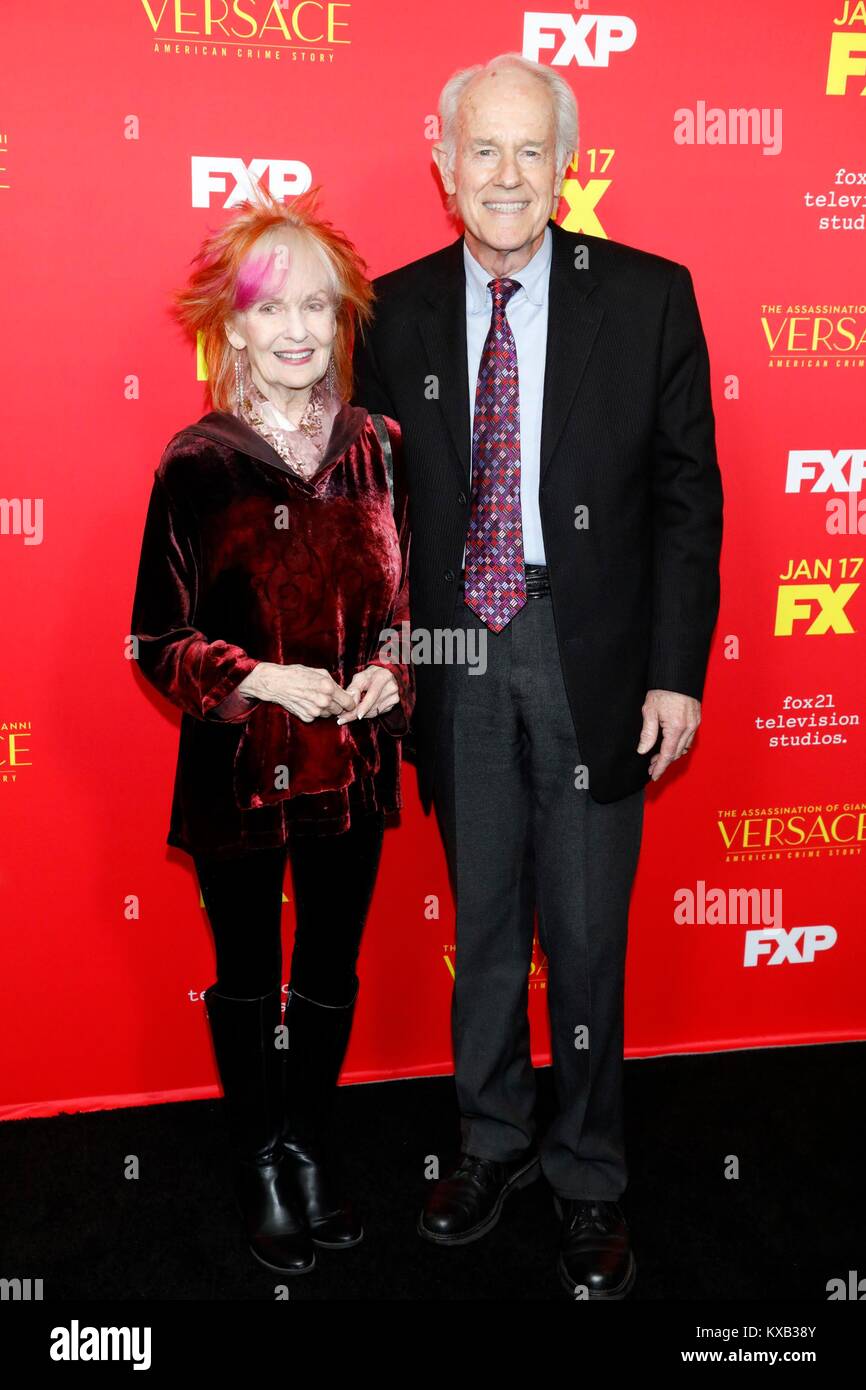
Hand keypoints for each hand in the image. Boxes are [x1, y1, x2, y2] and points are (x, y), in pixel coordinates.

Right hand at [236, 663, 357, 722]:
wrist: (277, 684)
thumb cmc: (298, 675)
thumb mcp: (320, 673)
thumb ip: (334, 683)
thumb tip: (344, 692)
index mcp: (329, 688)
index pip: (349, 703)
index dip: (350, 703)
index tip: (347, 702)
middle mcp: (324, 701)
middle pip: (340, 710)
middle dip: (337, 705)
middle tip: (328, 698)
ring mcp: (315, 711)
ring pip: (329, 714)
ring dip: (326, 709)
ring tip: (315, 698)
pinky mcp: (307, 718)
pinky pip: (317, 717)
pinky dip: (315, 712)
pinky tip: (307, 703)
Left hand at [337, 665, 399, 723]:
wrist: (384, 674)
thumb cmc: (370, 676)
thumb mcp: (359, 678)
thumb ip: (353, 689)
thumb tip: (350, 703)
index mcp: (383, 677)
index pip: (373, 696)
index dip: (364, 707)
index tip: (356, 716)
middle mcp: (391, 688)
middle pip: (372, 706)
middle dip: (356, 713)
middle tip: (343, 718)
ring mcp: (394, 697)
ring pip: (374, 712)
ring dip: (362, 713)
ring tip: (353, 711)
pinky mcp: (393, 704)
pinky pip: (378, 713)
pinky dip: (368, 712)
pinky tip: (365, 708)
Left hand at [637, 688, 700, 781]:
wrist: (677, 675)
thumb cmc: (662, 691)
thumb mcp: (649, 711)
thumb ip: (647, 733)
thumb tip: (643, 750)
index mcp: (676, 727)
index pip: (667, 754)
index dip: (660, 767)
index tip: (654, 775)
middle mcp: (688, 728)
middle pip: (676, 753)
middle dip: (663, 762)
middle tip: (651, 767)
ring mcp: (695, 724)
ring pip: (683, 748)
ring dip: (671, 755)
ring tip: (657, 758)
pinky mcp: (696, 719)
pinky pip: (688, 739)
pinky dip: (679, 746)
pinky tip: (669, 746)